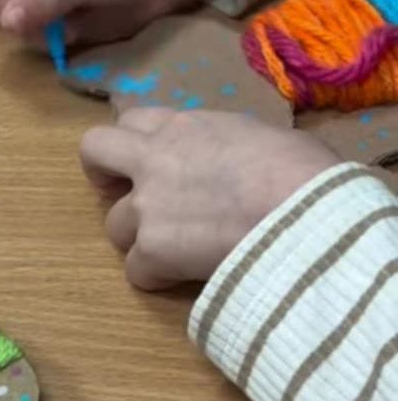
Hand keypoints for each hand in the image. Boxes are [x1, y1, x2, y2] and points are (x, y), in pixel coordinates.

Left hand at [80, 109, 340, 289]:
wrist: (304, 217)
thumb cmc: (307, 175)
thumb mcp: (267, 138)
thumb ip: (231, 147)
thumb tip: (239, 166)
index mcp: (186, 127)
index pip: (134, 120)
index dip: (138, 142)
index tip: (155, 160)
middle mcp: (155, 159)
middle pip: (94, 151)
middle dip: (101, 174)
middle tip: (125, 196)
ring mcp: (148, 205)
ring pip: (113, 225)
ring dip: (137, 238)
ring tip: (174, 251)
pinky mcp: (151, 249)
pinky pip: (136, 270)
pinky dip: (156, 277)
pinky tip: (185, 279)